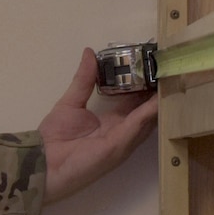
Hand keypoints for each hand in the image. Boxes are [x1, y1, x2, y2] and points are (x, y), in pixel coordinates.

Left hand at [38, 48, 158, 204]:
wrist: (43, 162)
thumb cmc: (55, 136)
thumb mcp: (71, 101)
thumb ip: (84, 79)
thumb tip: (89, 52)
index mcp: (113, 121)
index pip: (135, 101)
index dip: (144, 85)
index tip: (153, 66)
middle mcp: (122, 131)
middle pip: (146, 110)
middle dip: (157, 91)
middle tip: (167, 69)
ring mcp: (123, 140)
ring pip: (148, 118)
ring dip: (159, 100)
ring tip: (170, 78)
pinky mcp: (118, 146)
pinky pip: (136, 126)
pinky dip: (148, 112)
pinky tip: (158, 97)